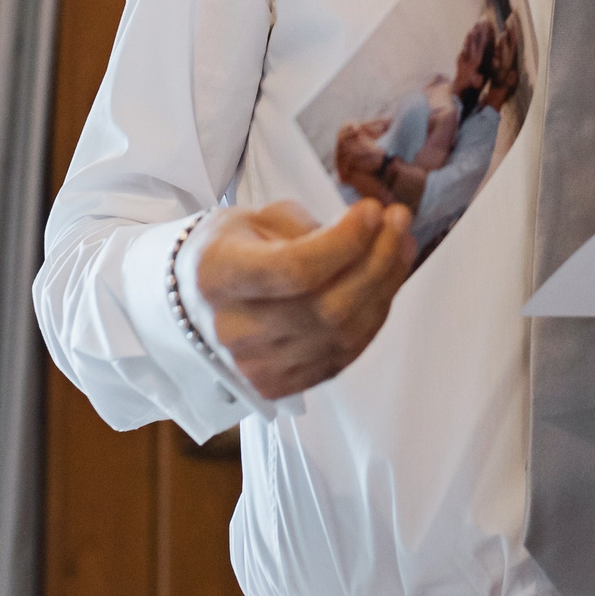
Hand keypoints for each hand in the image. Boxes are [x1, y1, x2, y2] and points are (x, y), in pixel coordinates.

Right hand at [190, 198, 415, 397]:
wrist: (194, 302)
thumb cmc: (229, 250)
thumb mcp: (255, 219)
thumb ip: (307, 228)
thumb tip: (370, 231)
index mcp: (217, 276)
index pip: (295, 269)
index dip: (345, 242)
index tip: (371, 209)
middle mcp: (233, 330)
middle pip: (327, 307)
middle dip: (377, 260)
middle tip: (399, 220)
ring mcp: (256, 366)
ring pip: (343, 334)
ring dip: (384, 286)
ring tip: (400, 245)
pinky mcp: (280, 385)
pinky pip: (343, 355)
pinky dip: (373, 317)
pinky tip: (385, 281)